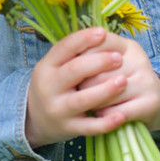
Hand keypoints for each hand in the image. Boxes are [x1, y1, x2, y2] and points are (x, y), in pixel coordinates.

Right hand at [25, 27, 128, 146]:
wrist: (36, 119)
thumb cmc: (54, 85)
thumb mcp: (54, 67)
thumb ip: (73, 54)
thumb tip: (102, 34)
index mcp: (46, 66)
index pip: (64, 48)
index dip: (84, 38)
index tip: (102, 32)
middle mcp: (49, 87)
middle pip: (74, 71)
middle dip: (98, 62)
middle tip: (118, 58)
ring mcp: (58, 109)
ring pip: (82, 100)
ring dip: (104, 90)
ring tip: (123, 81)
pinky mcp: (68, 128)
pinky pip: (89, 127)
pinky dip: (105, 123)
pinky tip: (121, 116)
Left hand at [79, 31, 159, 133]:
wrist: (152, 106)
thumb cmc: (120, 82)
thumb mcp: (110, 65)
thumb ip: (91, 56)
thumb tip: (68, 61)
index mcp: (128, 46)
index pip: (98, 43)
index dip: (80, 57)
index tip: (70, 67)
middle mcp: (140, 60)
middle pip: (99, 69)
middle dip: (82, 83)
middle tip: (77, 90)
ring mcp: (147, 81)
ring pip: (106, 91)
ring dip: (92, 101)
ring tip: (88, 103)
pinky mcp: (151, 103)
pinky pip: (116, 110)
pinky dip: (104, 115)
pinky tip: (101, 114)